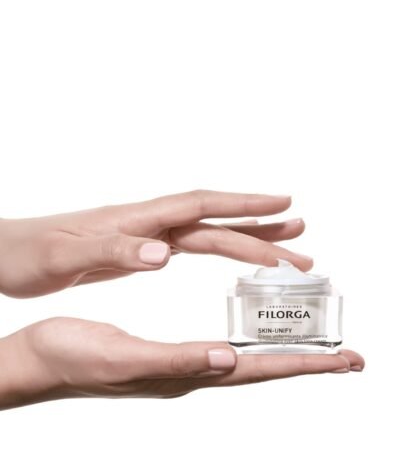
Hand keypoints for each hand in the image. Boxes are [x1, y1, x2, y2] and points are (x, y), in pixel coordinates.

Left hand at [0, 190, 311, 297]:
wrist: (7, 253)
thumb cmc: (30, 253)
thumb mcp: (66, 256)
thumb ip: (114, 251)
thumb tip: (164, 254)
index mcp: (136, 222)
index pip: (200, 206)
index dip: (243, 204)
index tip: (284, 205)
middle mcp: (147, 224)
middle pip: (215, 222)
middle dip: (260, 230)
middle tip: (301, 242)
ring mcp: (145, 236)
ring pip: (207, 233)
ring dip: (246, 237)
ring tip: (282, 244)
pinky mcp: (138, 249)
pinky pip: (190, 245)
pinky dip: (217, 246)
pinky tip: (228, 251)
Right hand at [0, 317, 363, 409]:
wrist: (42, 359)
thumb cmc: (73, 356)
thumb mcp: (123, 355)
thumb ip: (175, 360)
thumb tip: (228, 360)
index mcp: (184, 373)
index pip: (257, 369)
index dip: (302, 365)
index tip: (345, 360)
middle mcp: (190, 371)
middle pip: (262, 368)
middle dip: (307, 363)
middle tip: (348, 357)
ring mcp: (180, 365)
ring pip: (246, 359)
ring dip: (283, 354)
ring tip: (314, 348)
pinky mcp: (168, 355)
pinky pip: (223, 350)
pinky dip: (251, 345)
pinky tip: (254, 340)